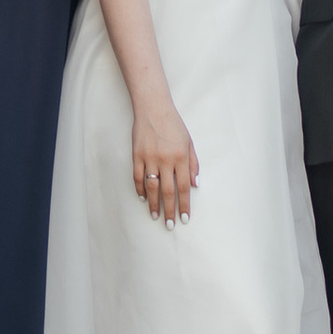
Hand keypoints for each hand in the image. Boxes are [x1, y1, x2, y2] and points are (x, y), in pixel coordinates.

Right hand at [132, 94, 199, 223]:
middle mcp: (166, 159)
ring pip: (151, 187)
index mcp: (181, 157)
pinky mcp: (137, 155)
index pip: (183, 187)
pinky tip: (143, 198)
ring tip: (156, 216)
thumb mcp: (189, 142)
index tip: (184, 218)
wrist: (153, 108)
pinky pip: (138, 177)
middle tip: (170, 225)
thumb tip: (195, 185)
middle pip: (168, 191)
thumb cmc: (173, 125)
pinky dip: (140, 189)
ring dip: (154, 204)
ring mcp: (150, 158)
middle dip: (170, 210)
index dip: (184, 205)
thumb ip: (193, 164)